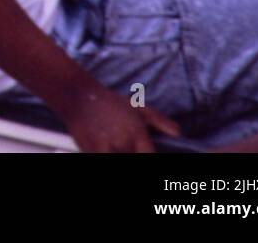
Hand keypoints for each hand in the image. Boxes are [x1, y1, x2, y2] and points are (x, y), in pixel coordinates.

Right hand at [57, 79, 179, 152]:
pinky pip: (104, 158)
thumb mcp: (138, 107)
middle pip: (134, 160)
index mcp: (139, 134)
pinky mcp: (92, 150)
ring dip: (120, 155)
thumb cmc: (110, 103)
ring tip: (119, 148)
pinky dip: (106, 155)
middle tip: (127, 148)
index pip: (151, 158)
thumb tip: (178, 133)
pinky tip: (106, 150)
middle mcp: (125, 143)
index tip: (146, 155)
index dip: (150, 159)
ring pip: (120, 160)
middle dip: (132, 155)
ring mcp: (108, 148)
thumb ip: (160, 121)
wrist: (79, 96)